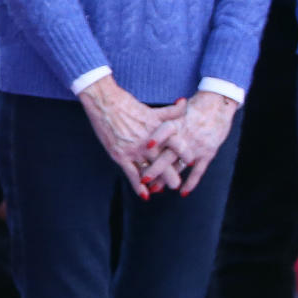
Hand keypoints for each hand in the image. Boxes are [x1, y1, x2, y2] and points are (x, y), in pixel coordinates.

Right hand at [77, 79, 185, 198]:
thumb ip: (171, 111)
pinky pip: (131, 173)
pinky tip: (144, 194)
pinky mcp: (120, 155)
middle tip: (178, 184)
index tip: (191, 162)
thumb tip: (185, 102)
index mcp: (158, 130)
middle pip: (163, 161)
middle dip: (171, 173)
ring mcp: (134, 149)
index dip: (184, 154)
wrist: (106, 104)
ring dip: (155, 181)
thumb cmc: (129, 105)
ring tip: (163, 191)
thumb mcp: (153, 109)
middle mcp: (148, 141)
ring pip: (148, 169)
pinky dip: (138, 185)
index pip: (175, 144)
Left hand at [146, 92, 238, 195]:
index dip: (157, 138)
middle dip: (156, 169)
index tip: (148, 146)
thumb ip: (164, 120)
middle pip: (169, 154)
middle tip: (144, 180)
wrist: (218, 105)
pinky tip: (183, 192)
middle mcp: (187, 136)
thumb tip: (144, 127)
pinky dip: (191, 182)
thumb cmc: (196, 107)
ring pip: (180, 165)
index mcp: (178, 124)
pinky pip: (198, 170)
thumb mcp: (178, 110)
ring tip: (155, 189)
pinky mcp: (208, 152)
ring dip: (167, 178)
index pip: (166, 130)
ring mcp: (197, 146)